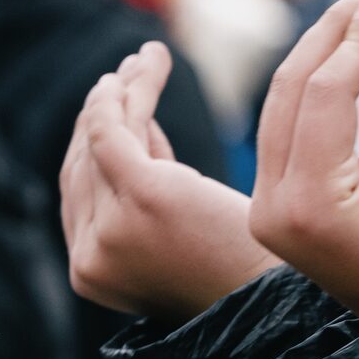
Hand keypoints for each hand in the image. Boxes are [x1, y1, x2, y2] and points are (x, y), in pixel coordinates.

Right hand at [61, 41, 279, 320]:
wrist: (276, 297)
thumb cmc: (243, 265)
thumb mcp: (182, 227)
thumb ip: (154, 186)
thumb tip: (143, 130)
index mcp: (93, 270)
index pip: (82, 193)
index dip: (96, 145)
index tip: (117, 107)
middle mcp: (90, 254)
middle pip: (82, 165)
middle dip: (102, 114)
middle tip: (122, 74)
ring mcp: (111, 228)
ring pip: (97, 141)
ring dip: (117, 93)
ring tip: (140, 61)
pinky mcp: (143, 196)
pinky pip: (115, 130)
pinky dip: (127, 93)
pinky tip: (145, 67)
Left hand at [249, 0, 358, 325]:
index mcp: (305, 202)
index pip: (326, 92)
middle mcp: (269, 205)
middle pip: (292, 91)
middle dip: (335, 33)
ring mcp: (263, 208)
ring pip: (282, 104)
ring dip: (321, 53)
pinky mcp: (271, 205)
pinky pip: (284, 128)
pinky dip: (314, 88)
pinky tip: (347, 54)